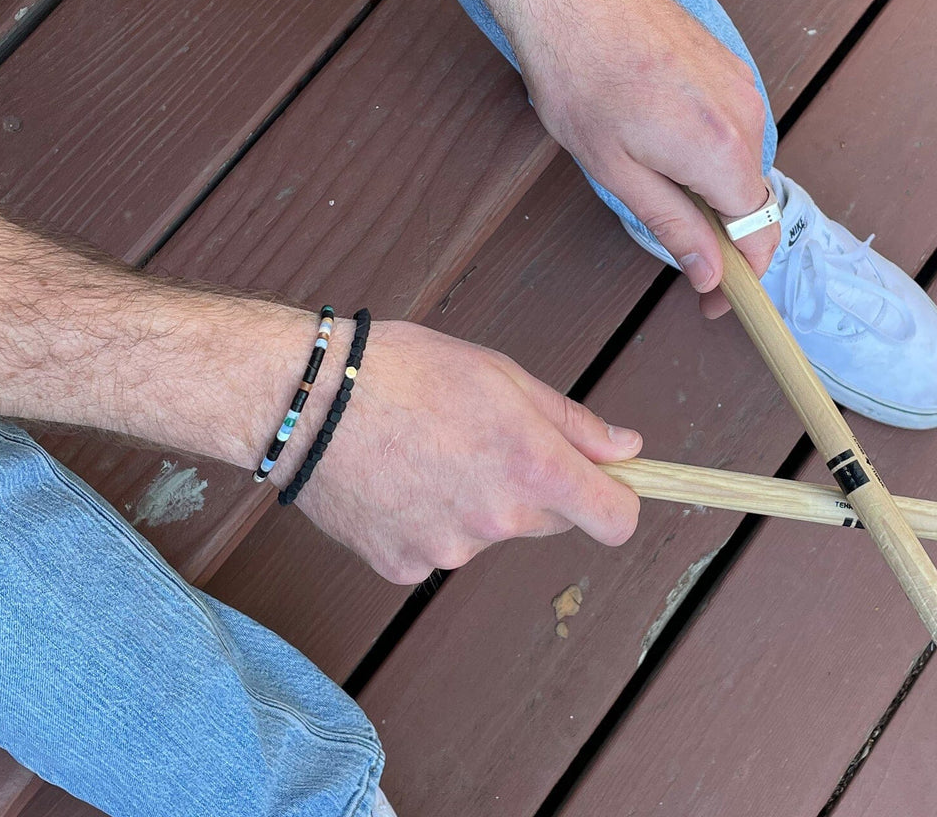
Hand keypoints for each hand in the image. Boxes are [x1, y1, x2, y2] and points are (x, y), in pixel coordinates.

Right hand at [284, 320, 641, 583]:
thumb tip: (627, 450)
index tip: (604, 484)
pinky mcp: (403, 566)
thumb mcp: (500, 375)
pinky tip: (398, 481)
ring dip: (476, 502)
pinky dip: (429, 521)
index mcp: (532, 467)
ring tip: (427, 453)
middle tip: (483, 440)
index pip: (616, 520)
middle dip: (533, 487)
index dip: (618, 501)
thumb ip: (572, 421)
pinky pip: (439, 547)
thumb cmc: (404, 370)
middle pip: (548, 520)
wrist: (309, 399)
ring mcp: (449, 550)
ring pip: (490, 532)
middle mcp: (498, 519)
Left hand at [516, 0, 779, 317]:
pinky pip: (731, 124)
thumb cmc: (578, 79)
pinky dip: (705, 149)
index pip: (758, 233)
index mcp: (721, 151)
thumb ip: (673, 225)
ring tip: (648, 174)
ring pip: (739, 160)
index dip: (742, 275)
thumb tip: (711, 274)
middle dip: (718, 230)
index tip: (714, 300)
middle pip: (750, 198)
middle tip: (671, 243)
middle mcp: (746, 115)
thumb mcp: (617, 172)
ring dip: (708, 185)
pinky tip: (658, 137)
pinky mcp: (728, 61)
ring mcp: (741, 81)